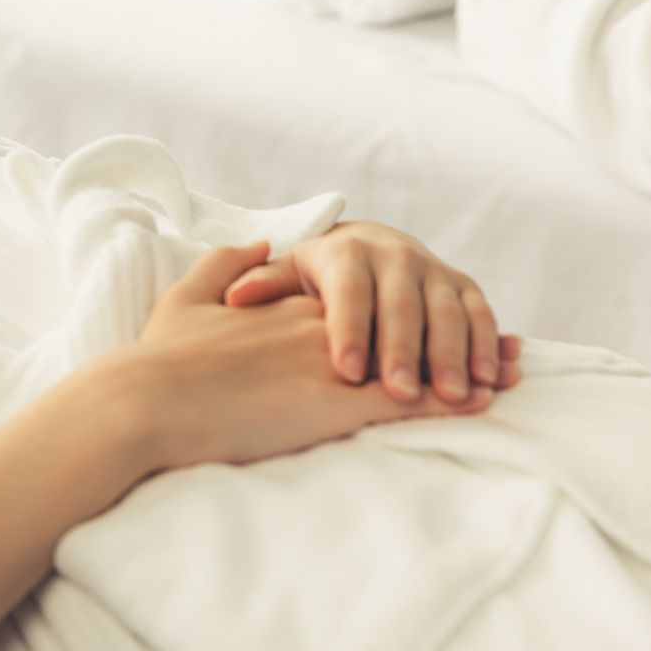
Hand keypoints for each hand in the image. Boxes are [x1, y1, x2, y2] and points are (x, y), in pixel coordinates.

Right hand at [114, 242, 493, 472]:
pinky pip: (409, 400)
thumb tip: (255, 244)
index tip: (438, 316)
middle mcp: (322, 325)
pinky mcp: (338, 402)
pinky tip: (475, 406)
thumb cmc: (159, 361)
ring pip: (415, 362)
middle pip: (403, 327)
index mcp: (291, 305)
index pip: (363, 305)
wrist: (150, 400)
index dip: (405, 314)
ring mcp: (334, 362)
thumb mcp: (183, 299)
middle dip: (452, 340)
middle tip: (497, 353)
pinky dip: (447, 402)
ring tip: (500, 381)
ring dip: (460, 372)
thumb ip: (222, 265)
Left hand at [221, 222, 520, 404]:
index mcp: (346, 253)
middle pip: (402, 306)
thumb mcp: (288, 275)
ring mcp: (434, 270)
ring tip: (453, 396)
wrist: (368, 247)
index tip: (346, 372)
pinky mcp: (465, 286)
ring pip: (448, 313)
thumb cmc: (317, 277)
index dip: (349, 331)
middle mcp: (395, 256)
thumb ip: (266, 287)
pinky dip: (489, 346)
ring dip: (454, 355)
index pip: (349, 293)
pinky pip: (482, 316)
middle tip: (400, 394)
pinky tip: (493, 381)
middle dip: (403, 352)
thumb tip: (235, 297)